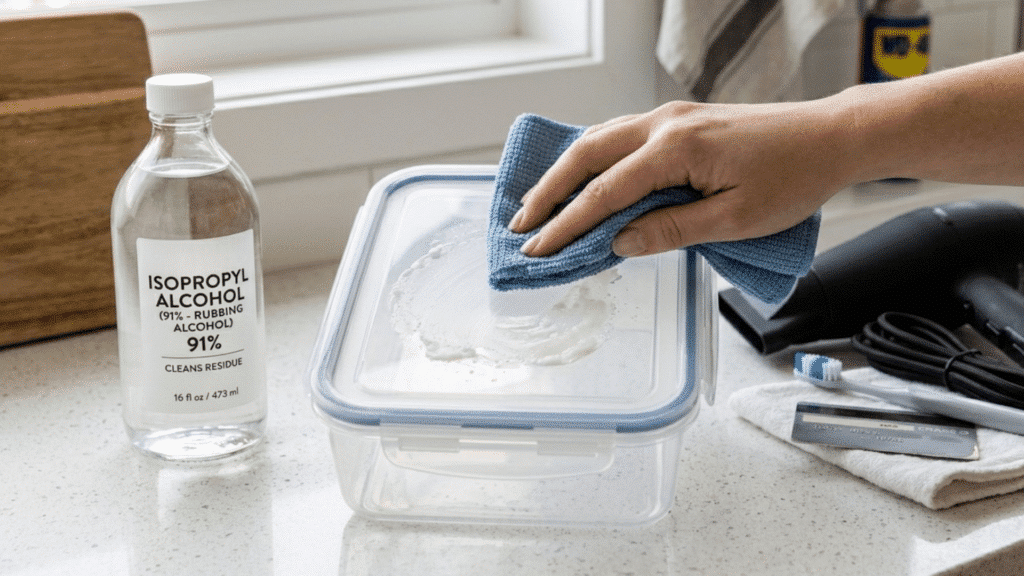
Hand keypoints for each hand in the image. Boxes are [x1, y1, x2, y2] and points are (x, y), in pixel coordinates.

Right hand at [509, 100, 851, 256]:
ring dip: (565, 173)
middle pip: (586, 155)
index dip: (567, 225)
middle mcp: (665, 123)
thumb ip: (671, 230)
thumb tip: (620, 243)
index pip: (605, 193)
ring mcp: (670, 116)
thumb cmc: (794, 176)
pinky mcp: (679, 120)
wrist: (830, 136)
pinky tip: (582, 178)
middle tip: (521, 227)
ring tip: (540, 206)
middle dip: (548, 193)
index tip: (540, 250)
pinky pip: (619, 135)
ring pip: (598, 140)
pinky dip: (591, 159)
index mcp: (676, 147)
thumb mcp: (735, 219)